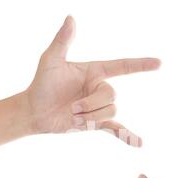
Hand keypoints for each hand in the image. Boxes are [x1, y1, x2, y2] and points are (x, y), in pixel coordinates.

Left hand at [25, 16, 160, 146]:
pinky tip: (138, 144)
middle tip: (72, 108)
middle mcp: (99, 88)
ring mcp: (98, 107)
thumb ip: (63, 40)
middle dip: (91, 104)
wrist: (35, 111)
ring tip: (74, 118)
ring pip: (110, 112)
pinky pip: (115, 129)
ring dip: (91, 117)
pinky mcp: (95, 123)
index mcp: (94, 72)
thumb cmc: (41, 83)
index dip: (140, 64)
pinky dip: (127, 135)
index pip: (122, 66)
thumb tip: (70, 18)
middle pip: (111, 95)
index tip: (158, 63)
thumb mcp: (51, 60)